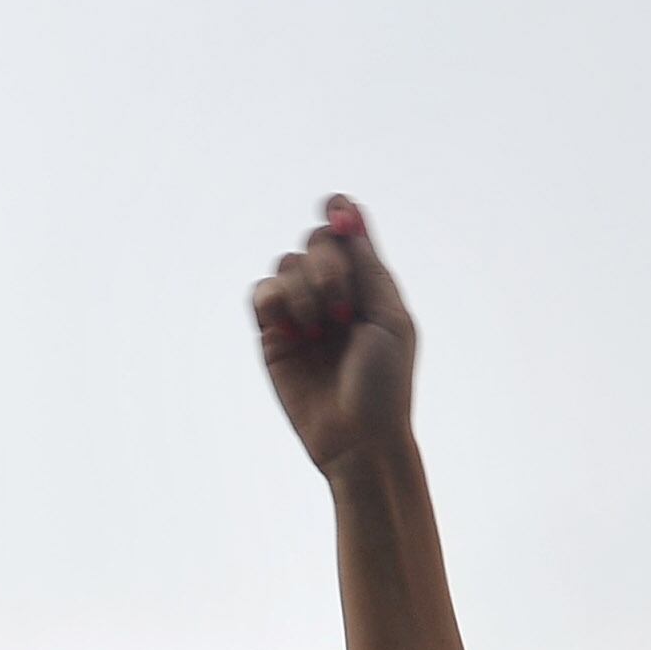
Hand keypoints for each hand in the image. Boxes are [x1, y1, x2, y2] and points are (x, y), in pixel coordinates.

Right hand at [252, 194, 420, 482]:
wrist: (357, 438)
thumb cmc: (385, 382)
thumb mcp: (388, 318)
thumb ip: (368, 266)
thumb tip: (348, 215)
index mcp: (368, 284)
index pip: (348, 230)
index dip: (340, 210)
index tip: (339, 211)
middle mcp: (332, 293)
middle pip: (316, 240)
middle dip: (328, 266)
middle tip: (343, 309)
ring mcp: (301, 313)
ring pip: (287, 264)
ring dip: (306, 290)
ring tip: (320, 330)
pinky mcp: (272, 335)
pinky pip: (262, 293)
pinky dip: (277, 302)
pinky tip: (295, 331)